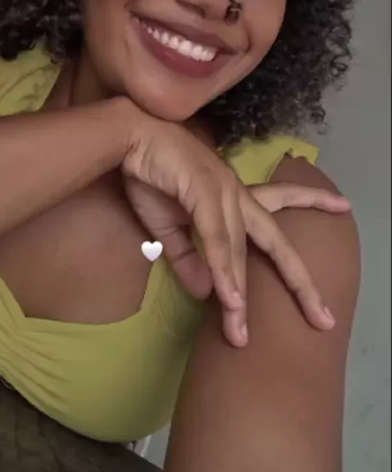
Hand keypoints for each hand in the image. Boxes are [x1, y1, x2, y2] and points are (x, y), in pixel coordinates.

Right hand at [121, 112, 349, 346]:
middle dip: (299, 281)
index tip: (343, 206)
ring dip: (239, 294)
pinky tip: (229, 299)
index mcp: (232, 197)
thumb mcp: (168, 226)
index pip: (279, 201)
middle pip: (276, 242)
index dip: (311, 202)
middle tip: (323, 316)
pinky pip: (217, 241)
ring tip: (240, 332)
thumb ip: (188, 258)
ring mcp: (223, 193)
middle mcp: (236, 195)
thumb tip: (206, 293)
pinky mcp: (203, 193)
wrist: (127, 138)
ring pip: (241, 252)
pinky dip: (224, 271)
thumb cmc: (151, 172)